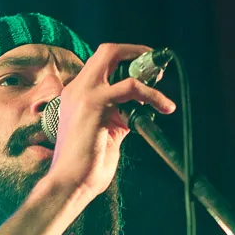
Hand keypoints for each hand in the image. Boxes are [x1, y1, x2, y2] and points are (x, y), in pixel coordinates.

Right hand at [45, 43, 176, 201]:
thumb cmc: (87, 166)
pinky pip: (130, 86)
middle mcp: (76, 89)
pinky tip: (163, 107)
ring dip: (145, 69)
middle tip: (156, 68)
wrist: (71, 182)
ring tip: (161, 87)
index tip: (147, 75)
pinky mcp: (93, 102)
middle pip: (107, 51)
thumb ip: (118, 116)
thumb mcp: (107, 134)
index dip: (127, 63)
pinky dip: (151, 94)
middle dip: (136, 52)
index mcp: (76, 96)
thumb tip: (137, 108)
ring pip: (114, 56)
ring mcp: (82, 93)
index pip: (102, 65)